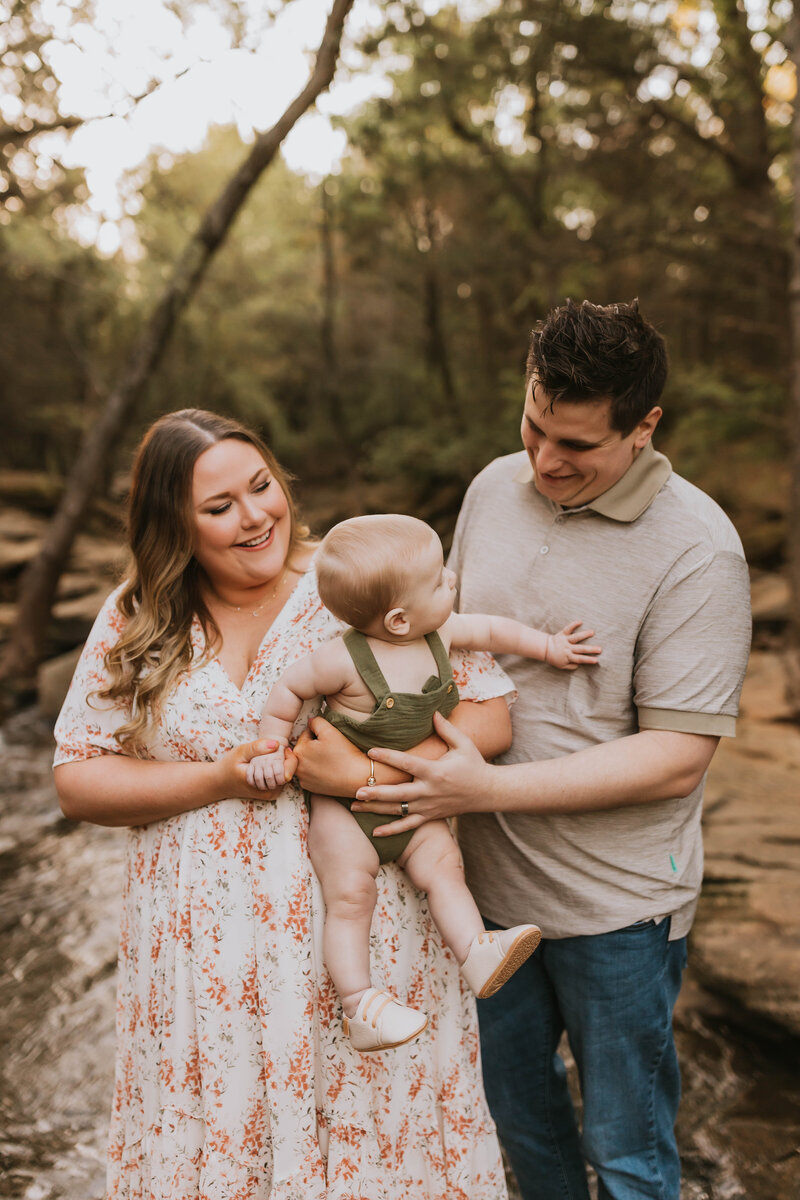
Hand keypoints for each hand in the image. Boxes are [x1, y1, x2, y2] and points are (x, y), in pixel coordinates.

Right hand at [213, 738, 296, 801]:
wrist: (220, 783)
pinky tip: (270, 764)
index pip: (287, 771)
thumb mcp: (240, 752)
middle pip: (289, 774)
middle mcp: (268, 792)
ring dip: (282, 766)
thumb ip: (257, 747)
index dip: (288, 757)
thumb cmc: (229, 766)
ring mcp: (270, 795)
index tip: (283, 748)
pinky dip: (278, 771)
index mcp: (262, 782)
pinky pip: (281, 781)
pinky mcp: (270, 795)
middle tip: (280, 750)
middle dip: (286, 761)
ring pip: (286, 777)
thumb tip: (276, 744)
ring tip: (273, 757)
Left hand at [293, 716, 369, 796]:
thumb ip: (316, 722)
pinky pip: (310, 774)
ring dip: (315, 758)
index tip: (329, 740)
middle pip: (305, 749)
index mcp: (299, 751)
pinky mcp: (310, 788)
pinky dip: (317, 771)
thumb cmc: (344, 754)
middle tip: (331, 749)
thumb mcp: (330, 731)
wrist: (358, 778)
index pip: (306, 734)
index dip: (319, 734)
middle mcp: (297, 767)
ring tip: (331, 759)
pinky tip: (329, 769)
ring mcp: (303, 779)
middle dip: (315, 746)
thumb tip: (310, 722)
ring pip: (307, 761)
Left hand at [351, 711, 491, 835]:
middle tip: (357, 790)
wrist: (488, 792)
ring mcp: (429, 806)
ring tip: (355, 806)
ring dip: (376, 809)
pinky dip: (392, 830)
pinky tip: (375, 832)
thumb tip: (432, 711)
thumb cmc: (474, 764)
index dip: (389, 756)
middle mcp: (430, 791)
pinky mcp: (430, 816)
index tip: (370, 750)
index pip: (408, 763)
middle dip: (377, 792)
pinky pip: (408, 825)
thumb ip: (446, 729)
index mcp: (436, 772)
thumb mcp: (464, 744)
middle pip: (399, 793)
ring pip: (398, 811)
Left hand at [545, 621, 601, 670]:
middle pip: (581, 649)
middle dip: (591, 649)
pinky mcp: (562, 634)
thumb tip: (579, 664)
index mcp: (568, 657)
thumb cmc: (555, 658)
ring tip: (592, 632)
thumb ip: (571, 666)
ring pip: (576, 637)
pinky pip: (568, 628)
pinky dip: (574, 624)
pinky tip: (580, 621)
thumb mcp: (562, 666)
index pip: (580, 659)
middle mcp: (568, 648)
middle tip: (600, 649)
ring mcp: (565, 640)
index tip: (597, 660)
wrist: (545, 649)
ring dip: (584, 634)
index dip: (588, 660)